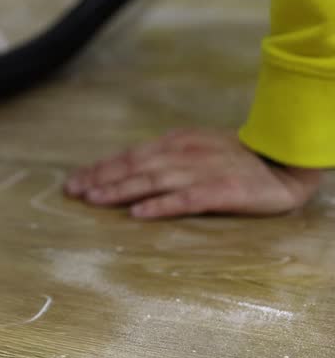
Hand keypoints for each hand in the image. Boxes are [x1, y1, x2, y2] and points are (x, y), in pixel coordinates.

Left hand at [64, 129, 322, 217]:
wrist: (284, 164)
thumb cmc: (235, 160)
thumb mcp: (195, 149)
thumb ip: (164, 158)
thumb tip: (126, 170)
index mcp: (176, 142)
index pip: (129, 156)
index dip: (100, 168)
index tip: (74, 181)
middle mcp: (184, 154)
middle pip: (134, 166)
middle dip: (100, 179)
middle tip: (73, 192)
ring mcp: (201, 172)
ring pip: (152, 181)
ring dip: (120, 191)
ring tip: (94, 200)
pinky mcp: (220, 191)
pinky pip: (185, 200)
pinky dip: (160, 206)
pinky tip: (138, 214)